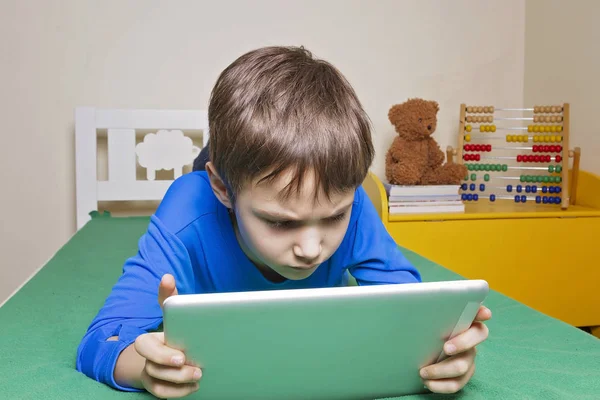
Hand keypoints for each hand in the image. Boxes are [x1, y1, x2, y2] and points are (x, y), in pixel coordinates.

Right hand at [134, 274, 201, 397]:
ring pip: (158, 382)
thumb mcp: (171, 314)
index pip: (144, 347)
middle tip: (197, 369)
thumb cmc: (173, 330)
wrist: (167, 353)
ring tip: (199, 375)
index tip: (181, 356)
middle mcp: (147, 359)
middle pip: (153, 367)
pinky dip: (179, 392)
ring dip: (180, 382)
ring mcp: (151, 374)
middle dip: (174, 371)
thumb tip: (167, 276)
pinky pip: (163, 393)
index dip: (161, 354)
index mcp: (149, 341)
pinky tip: (195, 387)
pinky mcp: (157, 386)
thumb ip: (169, 297)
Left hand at [419, 305, 490, 393]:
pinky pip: (456, 383)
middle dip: (463, 343)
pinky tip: (428, 383)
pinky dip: (441, 385)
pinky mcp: (461, 375)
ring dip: (442, 370)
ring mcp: (468, 357)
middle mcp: (470, 338)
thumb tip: (416, 298)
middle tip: (446, 348)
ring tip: (423, 372)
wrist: (416, 345)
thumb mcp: (424, 313)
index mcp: (463, 320)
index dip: (482, 313)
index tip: (484, 314)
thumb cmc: (422, 325)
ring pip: (463, 366)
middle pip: (476, 339)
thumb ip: (427, 305)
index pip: (477, 313)